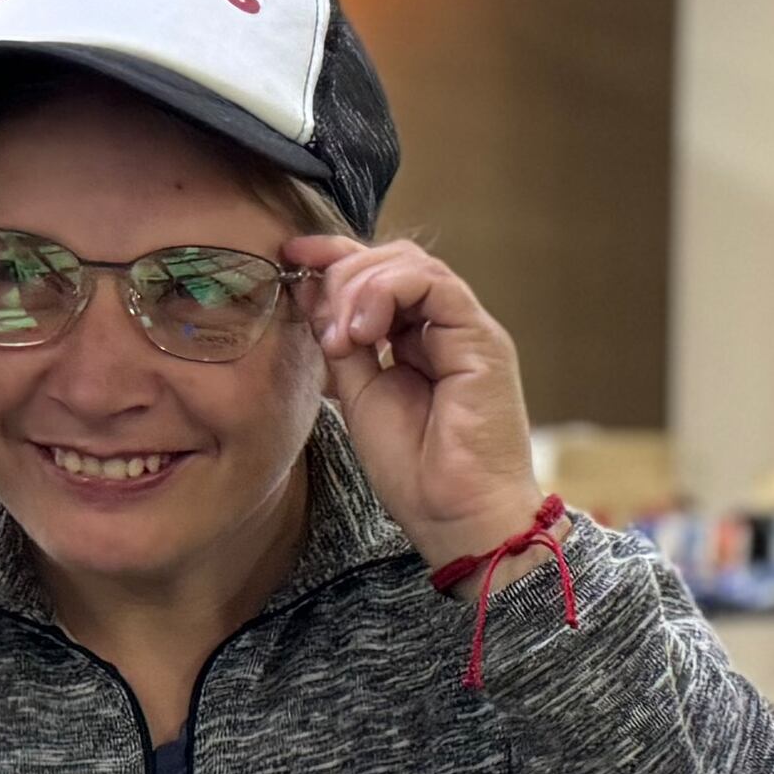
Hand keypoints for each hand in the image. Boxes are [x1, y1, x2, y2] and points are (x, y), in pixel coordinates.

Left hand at [294, 233, 542, 570]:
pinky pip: (434, 285)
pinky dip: (388, 294)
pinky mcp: (484, 340)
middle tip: (318, 324)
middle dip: (342, 274)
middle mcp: (446, 327)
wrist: (457, 517)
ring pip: (411, 263)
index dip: (334, 257)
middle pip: (393, 258)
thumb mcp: (359, 396)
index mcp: (419, 339)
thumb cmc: (415, 471)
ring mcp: (468, 331)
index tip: (289, 256)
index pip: (380, 272)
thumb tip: (307, 292)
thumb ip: (340, 344)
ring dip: (360, 288)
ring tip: (340, 339)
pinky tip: (363, 334)